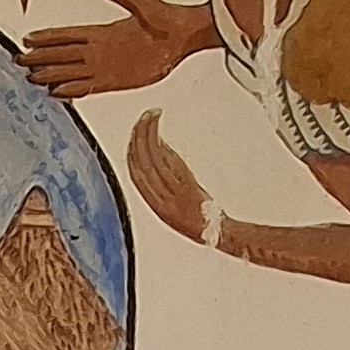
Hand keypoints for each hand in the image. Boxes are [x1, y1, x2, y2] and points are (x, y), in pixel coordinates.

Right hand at [18, 0, 205, 98]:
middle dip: (41, 58)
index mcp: (101, 30)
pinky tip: (57, 94)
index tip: (28, 39)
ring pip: (71, 73)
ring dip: (51, 76)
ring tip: (32, 78)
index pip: (66, 36)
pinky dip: (72, 92)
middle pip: (63, 55)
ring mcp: (106, 66)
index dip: (47, 38)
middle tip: (20, 60)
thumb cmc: (166, 16)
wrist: (185, 36)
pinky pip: (89, 88)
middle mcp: (99, 50)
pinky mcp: (116, 81)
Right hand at [129, 112, 214, 246]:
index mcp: (155, 203)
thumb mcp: (178, 200)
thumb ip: (168, 177)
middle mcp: (160, 198)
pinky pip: (168, 167)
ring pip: (153, 162)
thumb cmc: (201, 219)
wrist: (217, 232)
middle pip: (143, 163)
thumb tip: (161, 148)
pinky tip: (160, 136)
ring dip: (150, 137)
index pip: (136, 173)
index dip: (131, 151)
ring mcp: (172, 193)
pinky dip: (162, 150)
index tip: (133, 133)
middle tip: (144, 117)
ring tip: (152, 117)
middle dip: (140, 137)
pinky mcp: (185, 190)